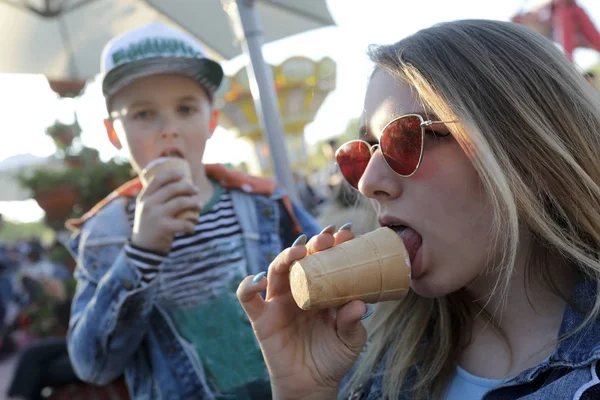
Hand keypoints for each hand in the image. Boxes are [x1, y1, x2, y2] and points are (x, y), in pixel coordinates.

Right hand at [131, 171, 201, 252]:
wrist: (143, 248)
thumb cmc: (150, 225)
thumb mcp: (147, 209)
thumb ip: (156, 198)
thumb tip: (177, 185)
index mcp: (144, 197)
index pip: (158, 179)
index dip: (172, 174)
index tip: (183, 174)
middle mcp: (148, 204)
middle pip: (173, 189)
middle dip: (188, 188)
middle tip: (197, 191)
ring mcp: (156, 215)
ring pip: (181, 202)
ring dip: (194, 203)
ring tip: (200, 206)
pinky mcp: (164, 228)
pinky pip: (184, 223)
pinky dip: (192, 225)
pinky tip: (193, 227)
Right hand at [237, 227, 367, 399]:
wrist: (312, 386)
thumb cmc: (332, 358)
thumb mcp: (349, 341)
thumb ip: (352, 323)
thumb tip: (359, 304)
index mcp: (320, 290)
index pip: (325, 260)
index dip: (334, 245)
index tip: (347, 233)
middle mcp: (298, 290)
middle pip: (300, 260)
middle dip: (312, 244)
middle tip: (327, 237)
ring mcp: (278, 302)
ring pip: (275, 270)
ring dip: (285, 256)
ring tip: (299, 252)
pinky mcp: (261, 318)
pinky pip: (247, 298)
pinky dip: (248, 285)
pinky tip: (259, 280)